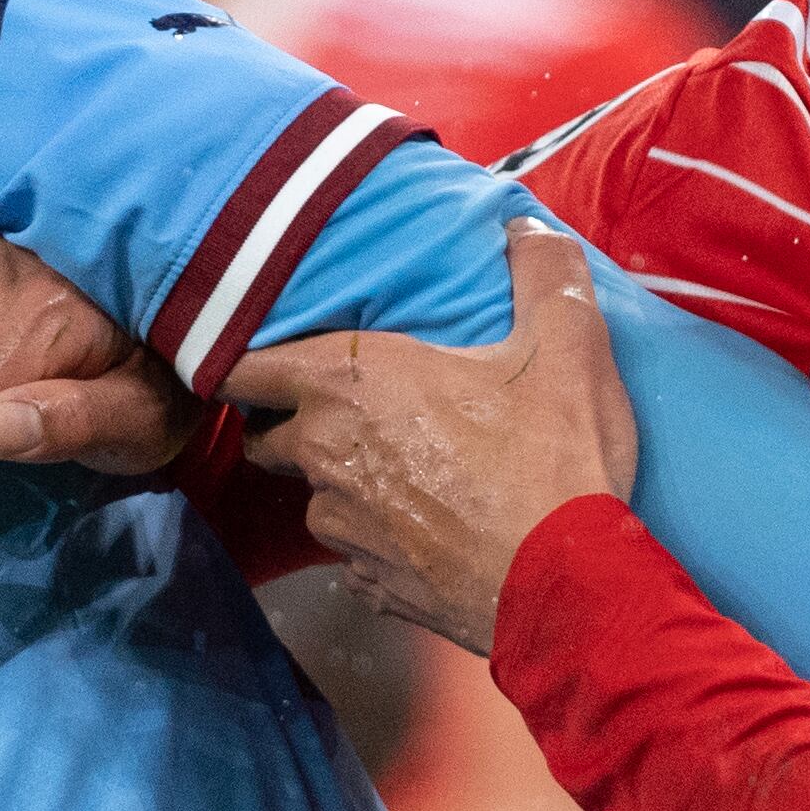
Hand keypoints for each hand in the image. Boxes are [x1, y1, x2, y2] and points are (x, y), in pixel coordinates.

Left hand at [223, 227, 636, 653]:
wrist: (566, 583)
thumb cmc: (552, 458)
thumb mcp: (568, 345)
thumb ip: (544, 272)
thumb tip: (526, 227)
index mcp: (349, 383)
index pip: (243, 367)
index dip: (241, 362)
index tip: (259, 359)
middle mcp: (325, 454)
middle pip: (268, 434)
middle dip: (289, 422)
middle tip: (345, 410)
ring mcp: (342, 528)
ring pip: (314, 495)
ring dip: (341, 484)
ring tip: (400, 473)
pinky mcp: (368, 583)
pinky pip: (355, 552)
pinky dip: (378, 539)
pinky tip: (426, 530)